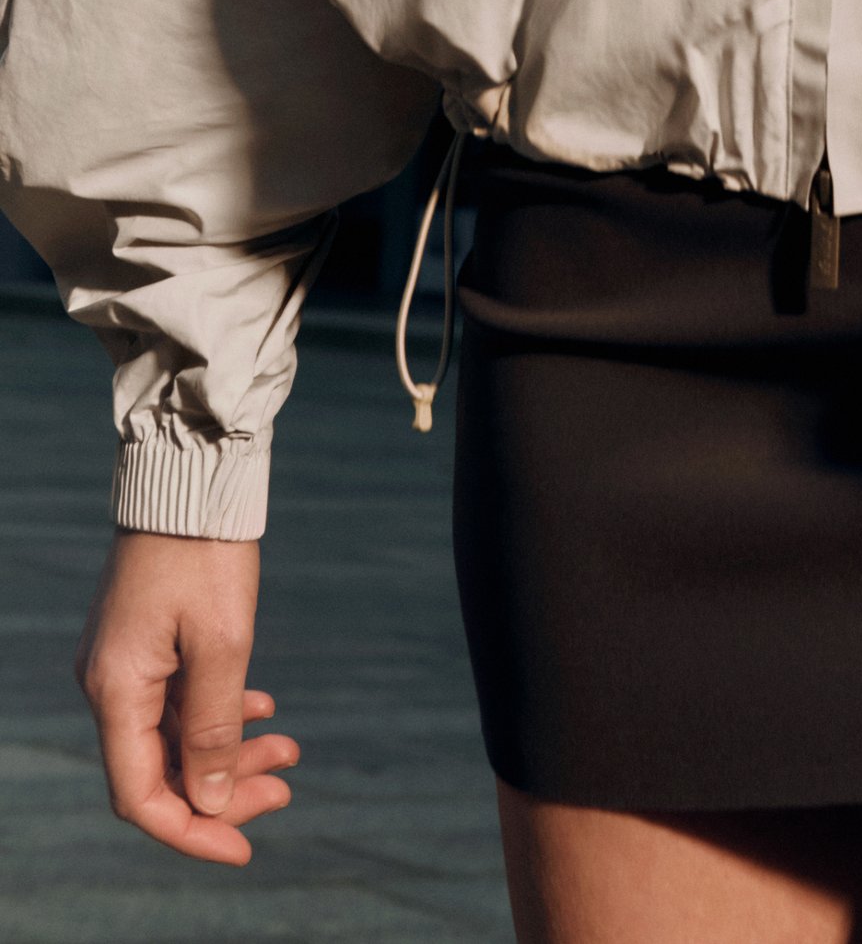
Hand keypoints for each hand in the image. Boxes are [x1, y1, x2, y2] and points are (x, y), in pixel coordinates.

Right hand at [75, 530, 296, 865]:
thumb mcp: (223, 642)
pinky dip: (221, 711)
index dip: (192, 831)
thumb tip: (210, 801)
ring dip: (231, 748)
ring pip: (177, 733)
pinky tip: (265, 709)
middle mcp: (110, 685)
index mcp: (116, 692)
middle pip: (163, 770)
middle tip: (286, 786)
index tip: (246, 847)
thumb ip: (215, 728)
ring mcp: (126, 663)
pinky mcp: (146, 641)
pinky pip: (179, 699)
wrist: (191, 475)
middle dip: (225, 788)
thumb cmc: (204, 551)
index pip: (142, 796)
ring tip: (290, 748)